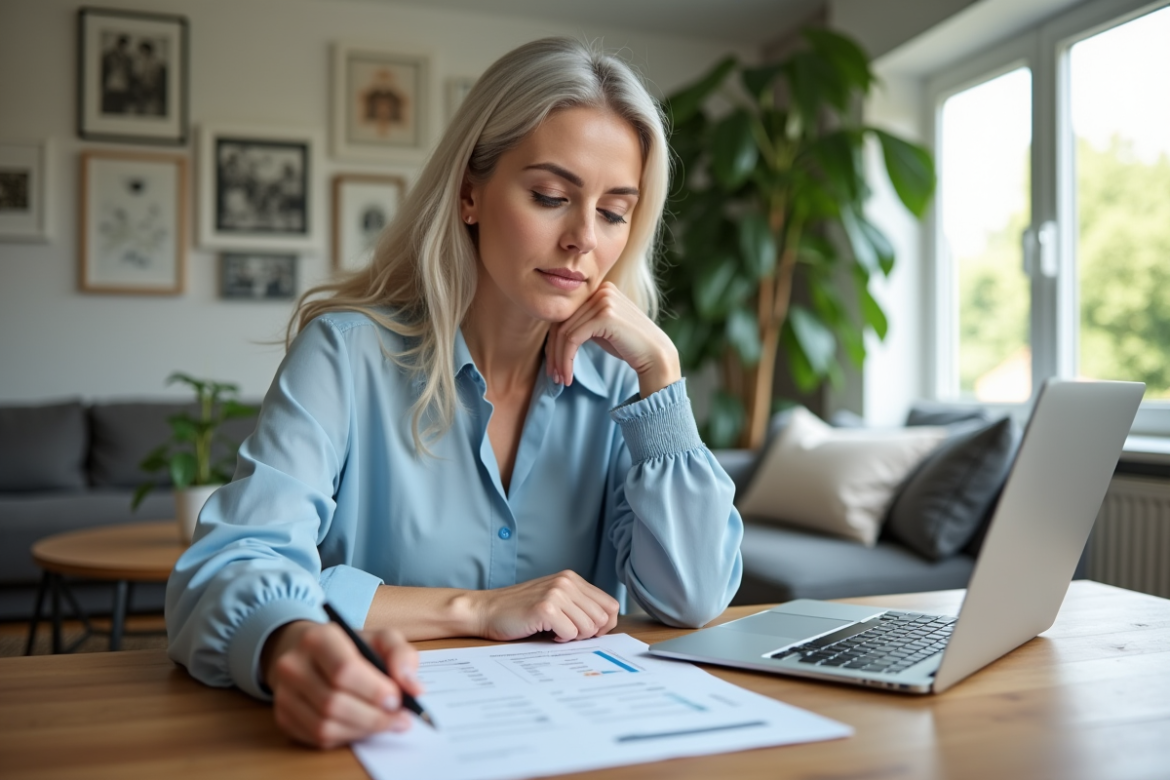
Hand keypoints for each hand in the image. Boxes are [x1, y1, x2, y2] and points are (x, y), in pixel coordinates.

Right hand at [261, 620, 423, 748]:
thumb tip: (414, 688)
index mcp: (318, 638)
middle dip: (373, 716)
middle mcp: (294, 664)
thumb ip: (402, 656)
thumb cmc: (352, 647)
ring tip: (385, 723)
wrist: (311, 654)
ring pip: (325, 725)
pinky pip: (317, 737)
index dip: (373, 691)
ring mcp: (285, 693)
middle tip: (400, 719)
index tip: (398, 700)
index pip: (343, 670)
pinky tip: (362, 726)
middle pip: (333, 702)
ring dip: (362, 730)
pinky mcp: (284, 716)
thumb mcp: (381, 639)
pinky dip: (346, 737)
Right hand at [468, 570, 619, 641]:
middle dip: (589, 633)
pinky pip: (570, 634)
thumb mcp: (554, 599)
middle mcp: (567, 582)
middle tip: (568, 633)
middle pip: (603, 618)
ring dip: (574, 637)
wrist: (486, 610)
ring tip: (556, 631)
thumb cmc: (519, 609)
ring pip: (589, 627)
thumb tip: (606, 625)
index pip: (610, 604)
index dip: (604, 624)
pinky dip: (561, 640)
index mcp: (572, 578)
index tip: (587, 632)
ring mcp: (556, 593)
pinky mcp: (545, 608)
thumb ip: (578, 605)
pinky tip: (547, 633)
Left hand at [546, 282, 680, 397]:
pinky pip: (573, 339)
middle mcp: (602, 290)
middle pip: (562, 322)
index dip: (554, 341)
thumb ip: (582, 323)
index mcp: (600, 289)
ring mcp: (604, 301)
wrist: (656, 356)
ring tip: (560, 379)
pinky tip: (568, 376)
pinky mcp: (605, 315)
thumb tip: (553, 334)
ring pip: (565, 332)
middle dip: (554, 352)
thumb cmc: (629, 346)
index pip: (566, 314)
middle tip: (553, 375)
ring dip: (559, 360)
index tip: (553, 365)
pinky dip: (567, 360)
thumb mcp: (601, 329)